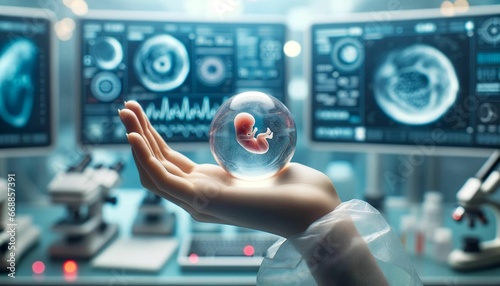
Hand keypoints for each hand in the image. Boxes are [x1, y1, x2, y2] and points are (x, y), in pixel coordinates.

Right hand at [119, 101, 340, 237]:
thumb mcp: (260, 161)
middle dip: (138, 134)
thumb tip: (249, 129)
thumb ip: (247, 150)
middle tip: (125, 107)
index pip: (170, 162)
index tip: (142, 115)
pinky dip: (144, 158)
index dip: (152, 139)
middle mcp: (197, 197)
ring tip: (124, 113)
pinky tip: (134, 137)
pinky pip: (163, 180)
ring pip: (153, 170)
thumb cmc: (293, 187)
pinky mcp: (202, 202)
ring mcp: (197, 201)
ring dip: (136, 140)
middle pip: (157, 164)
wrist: (310, 209)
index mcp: (208, 187)